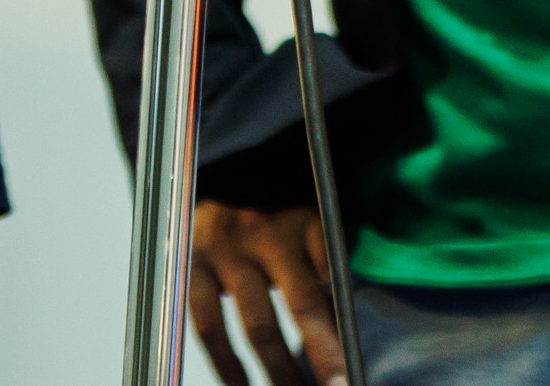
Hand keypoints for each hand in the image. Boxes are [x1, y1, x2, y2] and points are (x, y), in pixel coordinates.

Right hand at [190, 202, 346, 385]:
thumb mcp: (300, 227)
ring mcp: (227, 250)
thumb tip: (344, 329)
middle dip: (325, 354)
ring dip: (280, 371)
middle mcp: (267, 233)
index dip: (347, 319)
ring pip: (260, 325)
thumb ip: (321, 265)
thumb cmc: (264, 220)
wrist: (201, 183)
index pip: (335, 275)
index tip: (356, 360)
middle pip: (303, 304)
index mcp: (303, 222)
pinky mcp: (192, 267)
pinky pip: (210, 327)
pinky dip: (227, 363)